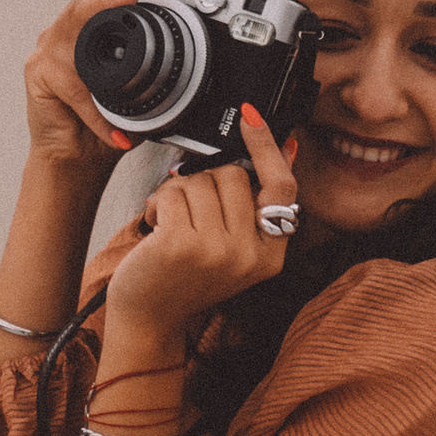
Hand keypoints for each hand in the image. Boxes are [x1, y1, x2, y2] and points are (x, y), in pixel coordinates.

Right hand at [23, 0, 177, 176]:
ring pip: (76, 16)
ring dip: (106, 3)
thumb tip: (199, 41)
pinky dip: (98, 109)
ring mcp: (50, 47)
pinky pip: (74, 84)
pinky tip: (116, 126)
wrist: (76, 158)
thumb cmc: (110, 118)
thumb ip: (159, 58)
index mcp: (95, 20)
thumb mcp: (142, 83)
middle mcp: (70, 26)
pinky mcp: (38, 75)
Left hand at [101, 104, 300, 359]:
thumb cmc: (185, 276)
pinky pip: (172, 192)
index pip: (283, 188)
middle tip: (189, 211)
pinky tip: (155, 227)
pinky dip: (157, 202)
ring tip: (171, 223)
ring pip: (200, 180)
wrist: (149, 318)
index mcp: (270, 255)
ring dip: (177, 192)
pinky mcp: (181, 245)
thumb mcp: (233, 245)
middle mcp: (249, 255)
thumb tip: (286, 147)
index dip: (267, 147)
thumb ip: (256, 204)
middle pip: (233, 175)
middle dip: (203, 181)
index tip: (251, 116)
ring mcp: (216, 251)